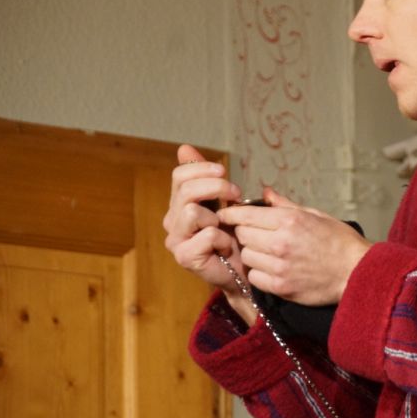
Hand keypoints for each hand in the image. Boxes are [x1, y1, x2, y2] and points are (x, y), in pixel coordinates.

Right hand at [162, 144, 243, 292]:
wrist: (244, 269)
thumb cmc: (235, 234)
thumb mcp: (223, 200)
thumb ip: (206, 175)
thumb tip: (184, 148)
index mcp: (180, 203)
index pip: (180, 175)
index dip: (202, 168)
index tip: (225, 171)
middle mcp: (172, 220)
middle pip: (185, 190)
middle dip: (217, 187)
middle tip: (237, 195)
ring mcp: (176, 240)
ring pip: (192, 211)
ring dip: (218, 216)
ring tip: (227, 228)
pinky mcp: (185, 257)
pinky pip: (207, 235)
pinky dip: (224, 238)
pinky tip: (228, 246)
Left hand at [218, 187, 371, 305]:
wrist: (356, 272)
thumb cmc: (339, 241)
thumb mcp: (315, 215)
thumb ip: (285, 205)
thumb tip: (265, 193)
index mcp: (289, 220)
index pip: (244, 215)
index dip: (231, 213)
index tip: (226, 214)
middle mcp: (281, 242)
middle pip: (242, 235)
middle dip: (246, 233)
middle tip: (257, 235)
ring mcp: (280, 266)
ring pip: (246, 257)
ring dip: (253, 254)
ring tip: (267, 253)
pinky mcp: (281, 287)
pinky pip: (254, 277)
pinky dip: (259, 273)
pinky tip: (272, 269)